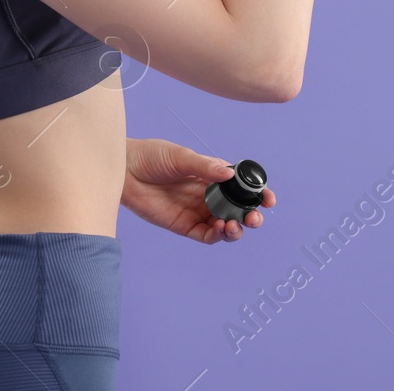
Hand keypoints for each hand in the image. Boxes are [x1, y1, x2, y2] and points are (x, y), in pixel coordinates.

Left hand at [120, 137, 276, 243]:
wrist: (124, 171)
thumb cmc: (152, 156)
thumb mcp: (181, 157)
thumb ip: (205, 167)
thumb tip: (230, 174)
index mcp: (213, 174)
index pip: (242, 187)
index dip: (258, 194)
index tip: (269, 199)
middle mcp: (209, 194)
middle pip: (238, 210)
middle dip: (251, 216)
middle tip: (254, 218)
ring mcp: (198, 211)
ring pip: (225, 226)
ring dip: (235, 229)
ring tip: (233, 226)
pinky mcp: (184, 225)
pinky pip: (206, 235)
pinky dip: (217, 236)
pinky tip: (219, 229)